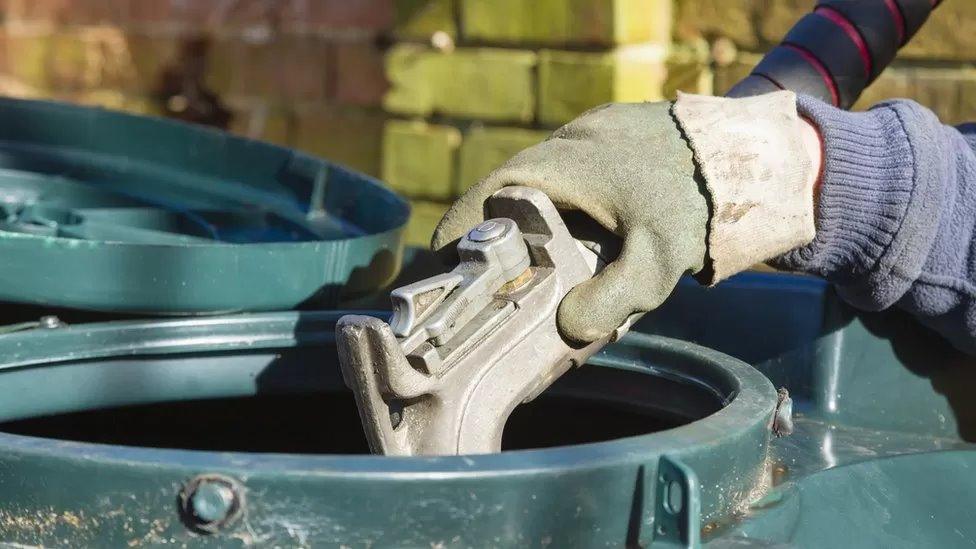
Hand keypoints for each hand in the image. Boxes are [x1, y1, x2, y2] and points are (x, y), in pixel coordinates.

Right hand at [432, 101, 709, 342]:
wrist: (749, 152)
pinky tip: (581, 241)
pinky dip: (562, 211)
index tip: (441, 283)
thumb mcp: (655, 264)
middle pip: (502, 202)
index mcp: (551, 169)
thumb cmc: (697, 203)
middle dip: (492, 247)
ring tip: (535, 274)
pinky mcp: (608, 139)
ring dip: (530, 229)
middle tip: (489, 291)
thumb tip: (567, 332)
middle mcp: (557, 147)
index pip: (477, 206)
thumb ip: (609, 301)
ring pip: (537, 191)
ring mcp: (583, 138)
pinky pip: (569, 180)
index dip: (452, 245)